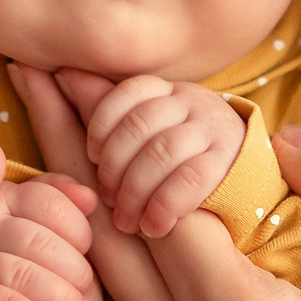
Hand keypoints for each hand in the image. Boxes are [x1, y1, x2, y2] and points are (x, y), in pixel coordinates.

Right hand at [0, 173, 98, 300]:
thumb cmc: (32, 276)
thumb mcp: (46, 232)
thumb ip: (63, 206)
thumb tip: (89, 199)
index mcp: (1, 199)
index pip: (46, 201)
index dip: (77, 228)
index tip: (85, 251)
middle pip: (35, 239)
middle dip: (72, 269)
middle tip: (84, 294)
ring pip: (15, 271)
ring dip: (56, 296)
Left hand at [11, 62, 300, 300]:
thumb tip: (283, 138)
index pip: (157, 205)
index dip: (126, 134)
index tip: (99, 72)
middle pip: (104, 230)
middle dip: (72, 142)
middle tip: (43, 72)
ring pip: (95, 273)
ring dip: (69, 189)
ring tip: (46, 117)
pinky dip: (87, 248)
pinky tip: (76, 203)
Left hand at [76, 72, 246, 237]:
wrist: (245, 180)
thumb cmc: (180, 155)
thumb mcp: (146, 128)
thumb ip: (104, 107)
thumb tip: (54, 73)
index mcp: (167, 90)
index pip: (127, 91)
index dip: (102, 124)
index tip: (92, 156)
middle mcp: (192, 102)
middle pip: (141, 124)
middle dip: (115, 166)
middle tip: (106, 199)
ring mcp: (213, 130)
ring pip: (162, 152)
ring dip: (136, 191)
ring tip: (127, 221)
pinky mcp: (229, 163)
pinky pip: (190, 178)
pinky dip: (164, 206)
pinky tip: (153, 226)